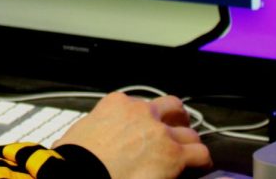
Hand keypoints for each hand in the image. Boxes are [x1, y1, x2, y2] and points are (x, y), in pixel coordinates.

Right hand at [52, 92, 210, 178]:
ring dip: (188, 143)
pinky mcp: (174, 155)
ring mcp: (160, 132)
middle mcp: (142, 112)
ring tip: (188, 154)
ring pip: (189, 133)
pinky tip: (198, 167)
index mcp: (116, 103)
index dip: (144, 118)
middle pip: (171, 107)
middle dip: (176, 118)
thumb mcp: (82, 131)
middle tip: (176, 129)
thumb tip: (101, 142)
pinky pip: (200, 155)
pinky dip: (200, 161)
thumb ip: (99, 128)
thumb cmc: (74, 157)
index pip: (139, 104)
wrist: (81, 172)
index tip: (142, 129)